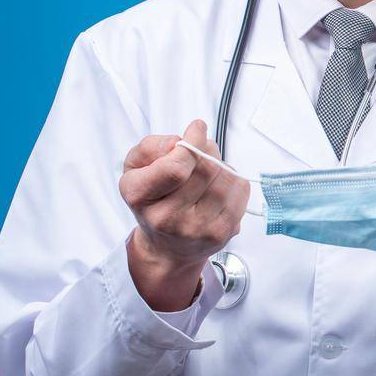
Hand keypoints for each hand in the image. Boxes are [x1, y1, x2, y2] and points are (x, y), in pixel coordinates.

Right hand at [119, 119, 249, 311]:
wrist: (167, 247)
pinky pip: (240, 192)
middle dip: (208, 149)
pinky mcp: (221, 234)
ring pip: (225, 178)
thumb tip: (178, 142)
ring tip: (209, 168)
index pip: (175, 168)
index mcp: (140, 197)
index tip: (196, 129)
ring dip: (221, 164)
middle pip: (205, 169)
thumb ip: (150, 147)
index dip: (192, 143)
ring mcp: (197, 229)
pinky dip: (234, 180)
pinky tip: (219, 184)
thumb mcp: (135, 169)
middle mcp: (167, 219)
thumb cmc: (153, 201)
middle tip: (202, 147)